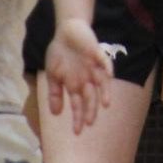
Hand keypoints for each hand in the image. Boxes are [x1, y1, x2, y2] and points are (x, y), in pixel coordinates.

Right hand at [45, 19, 113, 133]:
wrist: (66, 31)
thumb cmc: (60, 53)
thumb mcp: (52, 75)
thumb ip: (54, 93)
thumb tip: (55, 114)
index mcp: (75, 85)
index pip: (78, 104)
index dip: (78, 117)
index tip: (76, 132)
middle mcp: (86, 79)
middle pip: (90, 97)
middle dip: (90, 110)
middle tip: (89, 123)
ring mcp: (93, 67)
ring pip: (101, 82)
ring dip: (104, 92)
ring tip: (105, 104)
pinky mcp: (96, 53)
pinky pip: (104, 61)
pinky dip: (107, 68)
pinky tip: (110, 75)